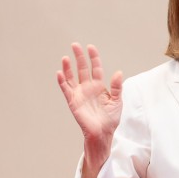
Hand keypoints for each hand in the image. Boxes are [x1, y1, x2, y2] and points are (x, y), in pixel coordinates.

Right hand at [56, 43, 123, 177]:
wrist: (103, 133)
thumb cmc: (110, 118)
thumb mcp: (117, 101)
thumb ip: (116, 87)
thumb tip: (118, 72)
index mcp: (99, 86)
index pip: (96, 68)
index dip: (93, 58)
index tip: (90, 47)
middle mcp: (88, 88)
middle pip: (82, 69)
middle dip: (79, 57)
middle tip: (75, 45)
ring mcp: (79, 94)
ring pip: (72, 77)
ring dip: (68, 67)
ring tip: (66, 57)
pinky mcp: (73, 102)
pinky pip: (66, 90)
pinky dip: (62, 81)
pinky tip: (60, 72)